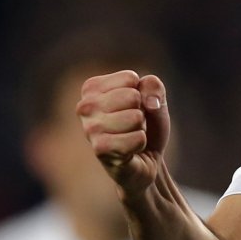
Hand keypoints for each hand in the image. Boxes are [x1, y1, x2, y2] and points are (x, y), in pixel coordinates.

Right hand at [77, 71, 170, 194]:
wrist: (147, 160)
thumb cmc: (147, 125)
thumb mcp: (155, 98)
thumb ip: (154, 86)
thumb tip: (149, 102)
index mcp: (92, 88)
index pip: (130, 79)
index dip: (142, 94)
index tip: (134, 107)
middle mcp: (85, 107)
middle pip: (132, 97)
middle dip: (141, 112)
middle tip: (133, 125)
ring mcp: (90, 129)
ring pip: (135, 118)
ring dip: (141, 129)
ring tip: (130, 136)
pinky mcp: (100, 149)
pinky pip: (137, 139)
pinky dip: (141, 143)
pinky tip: (130, 150)